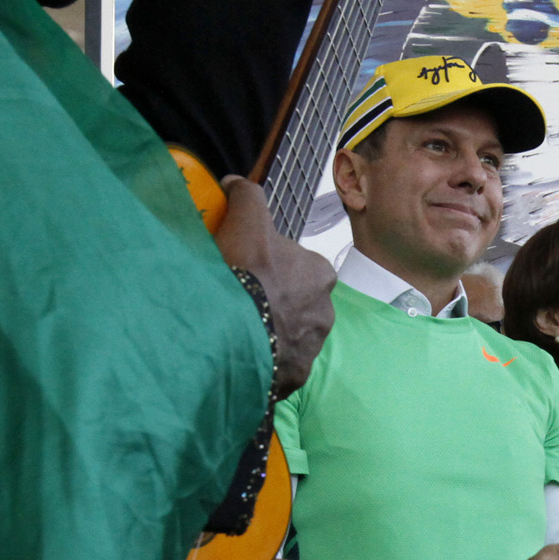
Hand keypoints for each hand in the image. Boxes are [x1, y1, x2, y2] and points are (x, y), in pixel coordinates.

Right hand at [215, 176, 334, 400]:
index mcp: (320, 273)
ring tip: (236, 328)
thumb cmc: (246, 274)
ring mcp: (311, 348)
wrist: (233, 335)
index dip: (269, 264)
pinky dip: (262, 359)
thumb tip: (236, 183)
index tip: (246, 267)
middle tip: (237, 298)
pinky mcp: (295, 376)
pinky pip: (278, 365)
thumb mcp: (247, 221)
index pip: (296, 264)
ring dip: (267, 331)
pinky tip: (239, 351)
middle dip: (272, 300)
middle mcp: (326, 312)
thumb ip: (247, 196)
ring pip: (286, 335)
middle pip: (294, 302)